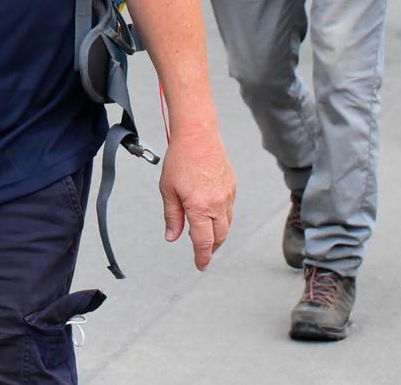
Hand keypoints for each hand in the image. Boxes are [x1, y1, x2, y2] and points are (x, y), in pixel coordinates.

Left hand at [159, 130, 234, 270]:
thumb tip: (172, 237)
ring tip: (206, 235)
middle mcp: (218, 204)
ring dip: (218, 234)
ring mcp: (228, 196)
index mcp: (200, 208)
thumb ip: (172, 216)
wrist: (198, 135)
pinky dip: (222, 218)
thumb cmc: (180, 160)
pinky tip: (212, 215)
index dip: (202, 257)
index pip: (204, 242)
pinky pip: (229, 210)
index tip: (200, 265)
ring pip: (227, 225)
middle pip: (219, 237)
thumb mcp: (168, 190)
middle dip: (211, 248)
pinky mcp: (232, 187)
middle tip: (201, 252)